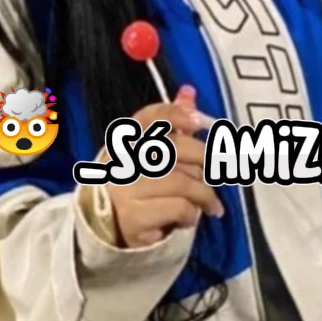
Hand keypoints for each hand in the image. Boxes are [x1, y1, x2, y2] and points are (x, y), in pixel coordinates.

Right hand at [102, 101, 222, 248]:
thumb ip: (170, 123)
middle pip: (174, 148)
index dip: (176, 115)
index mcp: (125, 140)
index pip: (149, 118)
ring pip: (182, 182)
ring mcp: (125, 189)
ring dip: (204, 194)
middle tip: (217, 171)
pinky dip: (191, 214)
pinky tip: (188, 218)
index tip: (199, 121)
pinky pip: (178, 208)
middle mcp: (122, 161)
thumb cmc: (136, 184)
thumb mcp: (149, 152)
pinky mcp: (134, 217)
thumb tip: (190, 92)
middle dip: (204, 158)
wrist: (104, 228)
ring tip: (211, 204)